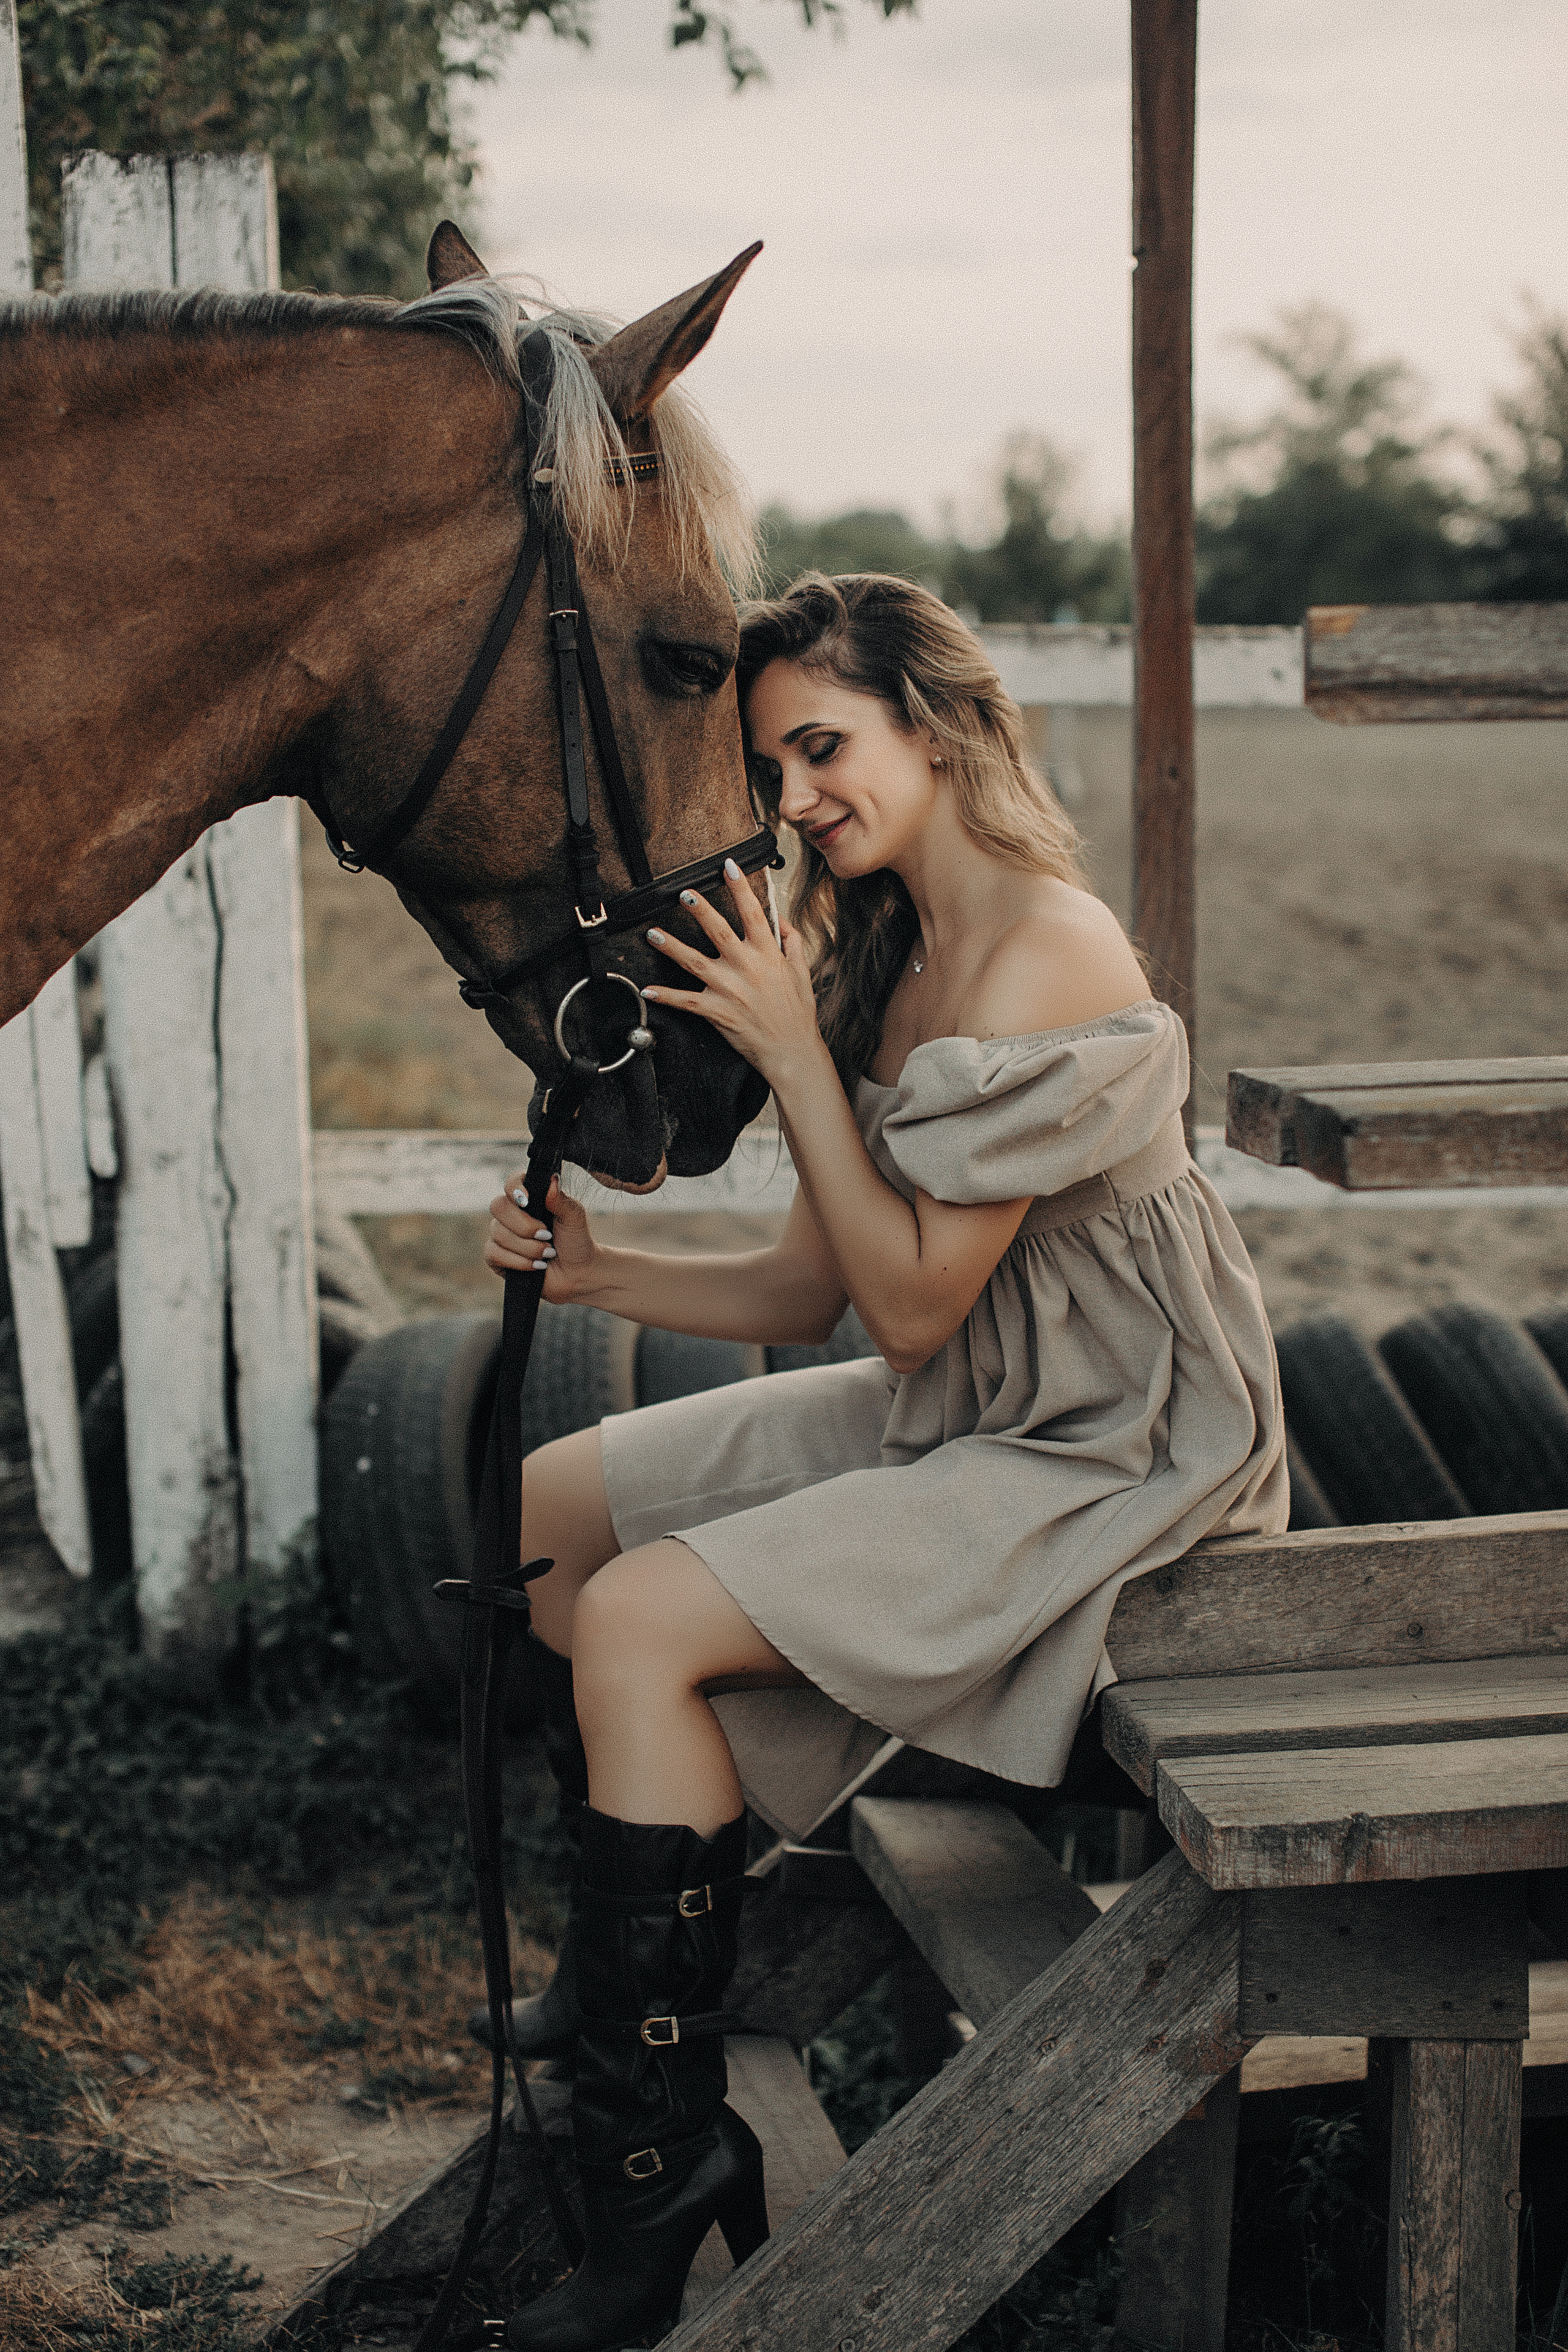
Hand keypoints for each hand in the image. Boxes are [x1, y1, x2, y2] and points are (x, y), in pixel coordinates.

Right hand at [484, 1173, 594, 1300]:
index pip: (511, 1182)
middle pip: (498, 1206)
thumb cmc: (575, 1241)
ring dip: (528, 1248)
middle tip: (546, 1235)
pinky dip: (518, 1262)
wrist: (577, 1273)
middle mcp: (512, 1213)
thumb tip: (551, 1181)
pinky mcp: (496, 1256)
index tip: (527, 1201)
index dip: (514, 1188)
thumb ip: (562, 1199)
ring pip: (498, 1234)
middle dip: (525, 1226)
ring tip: (547, 1254)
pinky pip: (494, 1254)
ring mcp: (501, 1234)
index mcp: (529, 1198)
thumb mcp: (574, 1218)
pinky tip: (536, 1266)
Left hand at [642, 860, 821, 1085]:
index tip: (729, 866)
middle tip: (684, 892)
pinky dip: (666, 997)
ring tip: (652, 933)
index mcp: (768, 954)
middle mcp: (747, 968)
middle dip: (700, 910)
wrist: (792, 1051)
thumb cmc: (797, 1013)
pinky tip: (647, 990)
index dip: (740, 888)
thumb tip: (780, 920)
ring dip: (671, 946)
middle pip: (718, 931)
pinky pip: (686, 1002)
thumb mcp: (802, 971)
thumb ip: (792, 941)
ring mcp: (730, 990)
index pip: (753, 913)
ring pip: (694, 963)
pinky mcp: (718, 1012)